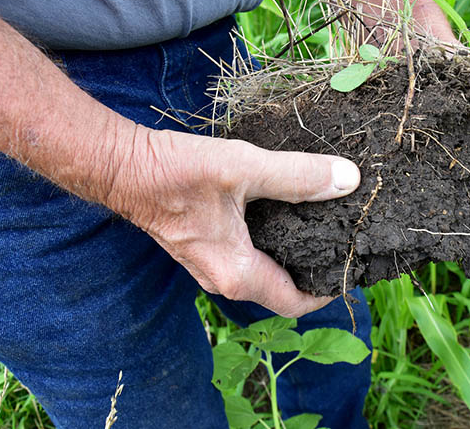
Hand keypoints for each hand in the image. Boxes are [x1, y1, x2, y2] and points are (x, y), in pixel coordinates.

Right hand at [110, 127, 360, 317]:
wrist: (120, 167)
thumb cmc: (174, 172)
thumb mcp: (244, 168)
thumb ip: (298, 176)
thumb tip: (347, 179)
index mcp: (236, 274)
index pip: (295, 303)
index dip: (327, 290)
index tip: (350, 266)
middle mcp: (222, 279)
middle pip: (281, 291)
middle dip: (313, 271)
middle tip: (342, 239)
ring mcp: (209, 266)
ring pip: (263, 274)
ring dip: (291, 256)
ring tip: (321, 225)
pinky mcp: (202, 248)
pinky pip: (245, 258)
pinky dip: (271, 244)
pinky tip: (285, 213)